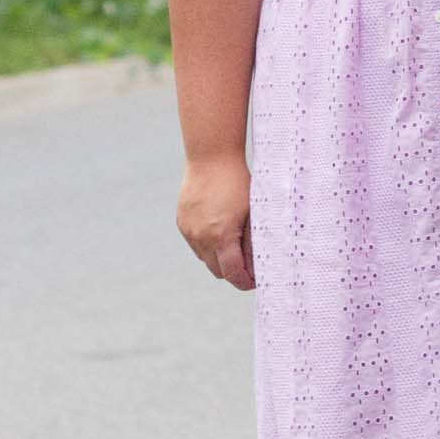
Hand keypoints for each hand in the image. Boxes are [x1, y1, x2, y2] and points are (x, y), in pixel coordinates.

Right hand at [177, 153, 255, 289]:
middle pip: (217, 271)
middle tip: (249, 266)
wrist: (211, 157)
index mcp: (220, 236)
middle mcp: (201, 237)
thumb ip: (253, 243)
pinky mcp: (182, 223)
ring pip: (205, 259)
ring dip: (219, 258)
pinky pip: (196, 244)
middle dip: (233, 272)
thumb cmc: (238, 182)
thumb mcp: (252, 213)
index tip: (256, 281)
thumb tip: (257, 267)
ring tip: (235, 244)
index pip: (232, 274)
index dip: (245, 282)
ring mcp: (189, 231)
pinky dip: (208, 245)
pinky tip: (220, 229)